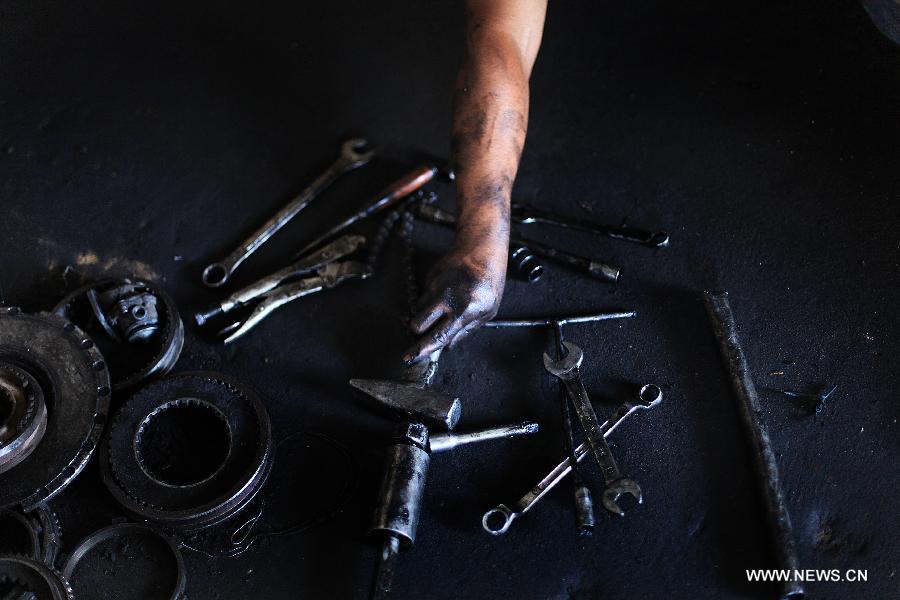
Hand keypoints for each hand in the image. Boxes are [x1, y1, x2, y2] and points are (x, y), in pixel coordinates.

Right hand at [402, 246, 505, 363]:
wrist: (482, 249)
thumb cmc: (489, 283)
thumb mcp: (487, 312)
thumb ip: (466, 331)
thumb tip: (446, 347)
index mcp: (465, 311)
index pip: (439, 336)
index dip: (422, 350)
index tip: (408, 358)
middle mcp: (448, 299)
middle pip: (417, 325)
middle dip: (416, 332)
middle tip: (422, 332)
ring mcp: (436, 286)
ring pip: (418, 310)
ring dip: (424, 315)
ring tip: (440, 308)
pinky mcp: (430, 277)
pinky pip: (423, 296)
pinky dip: (430, 300)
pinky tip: (444, 293)